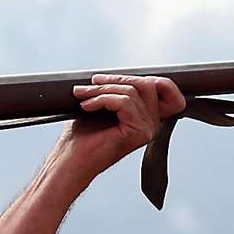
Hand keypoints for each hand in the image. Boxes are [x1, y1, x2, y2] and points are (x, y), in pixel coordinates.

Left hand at [61, 74, 186, 178]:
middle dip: (113, 80)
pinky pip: (124, 102)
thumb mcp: (102, 105)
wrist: (71, 159)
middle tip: (88, 86)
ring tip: (83, 98)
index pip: (162, 85)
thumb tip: (119, 74)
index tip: (102, 79)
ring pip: (131, 92)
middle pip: (145, 84)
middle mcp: (151, 124)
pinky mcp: (139, 132)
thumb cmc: (82, 137)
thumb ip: (118, 91)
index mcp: (146, 117)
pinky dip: (101, 100)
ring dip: (101, 91)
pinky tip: (87, 107)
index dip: (136, 76)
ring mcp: (148, 129)